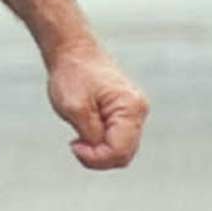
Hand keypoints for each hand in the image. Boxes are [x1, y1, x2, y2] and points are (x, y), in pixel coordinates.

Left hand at [47, 44, 149, 170]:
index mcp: (130, 108)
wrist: (74, 52)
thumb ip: (91, 134)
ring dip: (99, 150)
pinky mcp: (126, 114)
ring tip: (79, 136)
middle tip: (75, 143)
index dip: (95, 158)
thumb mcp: (75, 108)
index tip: (73, 144)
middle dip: (98, 157)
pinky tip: (85, 132)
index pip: (119, 152)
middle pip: (124, 155)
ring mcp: (135, 113)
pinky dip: (101, 142)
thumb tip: (103, 153)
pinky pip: (118, 139)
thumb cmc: (72, 76)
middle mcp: (139, 111)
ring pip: (122, 149)